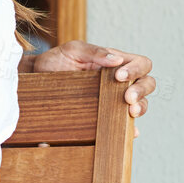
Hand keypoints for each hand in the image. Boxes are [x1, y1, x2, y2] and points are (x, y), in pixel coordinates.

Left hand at [31, 41, 154, 134]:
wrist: (36, 80)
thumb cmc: (56, 62)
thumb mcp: (72, 50)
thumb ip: (93, 51)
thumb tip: (116, 60)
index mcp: (117, 63)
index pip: (141, 64)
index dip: (136, 69)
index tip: (119, 77)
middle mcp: (120, 82)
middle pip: (147, 83)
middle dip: (141, 90)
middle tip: (127, 98)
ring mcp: (114, 100)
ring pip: (141, 103)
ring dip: (140, 107)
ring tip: (130, 112)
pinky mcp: (105, 116)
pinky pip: (124, 124)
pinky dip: (130, 128)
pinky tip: (129, 132)